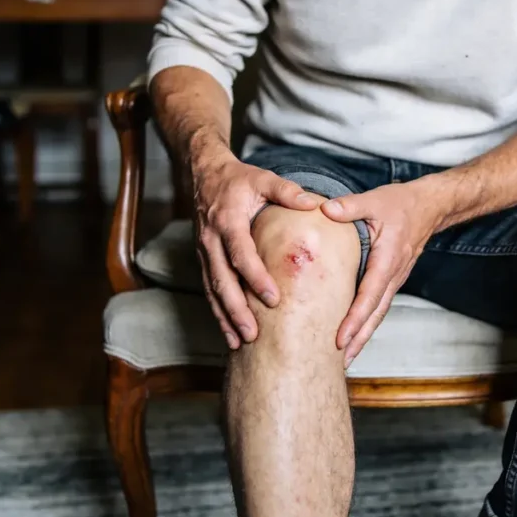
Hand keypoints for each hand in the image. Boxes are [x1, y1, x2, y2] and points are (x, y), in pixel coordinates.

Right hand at [191, 150, 318, 349]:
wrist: (204, 174)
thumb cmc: (239, 179)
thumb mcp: (263, 178)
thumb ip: (287, 191)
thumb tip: (314, 204)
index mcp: (228, 220)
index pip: (241, 254)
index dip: (255, 277)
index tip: (273, 298)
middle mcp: (211, 239)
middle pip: (222, 280)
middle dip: (236, 309)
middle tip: (254, 334)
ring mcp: (204, 251)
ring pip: (212, 289)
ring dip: (225, 317)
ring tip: (240, 342)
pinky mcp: (203, 259)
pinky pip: (209, 289)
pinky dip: (218, 311)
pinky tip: (229, 332)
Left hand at [321, 182, 441, 366]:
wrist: (430, 207)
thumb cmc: (402, 204)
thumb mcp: (375, 200)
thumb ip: (350, 207)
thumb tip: (325, 210)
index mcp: (387, 260)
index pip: (369, 296)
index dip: (355, 319)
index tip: (340, 338)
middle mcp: (393, 275)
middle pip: (375, 315)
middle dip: (358, 339)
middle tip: (339, 362)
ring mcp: (395, 279)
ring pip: (378, 313)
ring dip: (363, 336)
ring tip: (345, 357)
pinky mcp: (392, 278)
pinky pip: (379, 305)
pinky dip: (367, 322)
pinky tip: (355, 333)